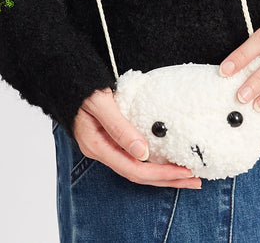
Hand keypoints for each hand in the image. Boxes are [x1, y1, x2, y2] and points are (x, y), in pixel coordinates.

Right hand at [72, 87, 201, 188]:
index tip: (184, 172)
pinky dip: (153, 162)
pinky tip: (166, 161)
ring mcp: (105, 146)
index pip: (134, 170)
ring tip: (187, 175)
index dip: (160, 174)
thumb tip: (143, 153)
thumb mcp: (101, 103)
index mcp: (97, 146)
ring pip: (137, 167)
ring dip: (162, 174)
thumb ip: (120, 127)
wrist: (64, 78)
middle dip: (167, 179)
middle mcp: (101, 151)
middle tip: (194, 181)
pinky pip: (134, 157)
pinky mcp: (110, 139)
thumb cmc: (81, 87)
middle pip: (138, 174)